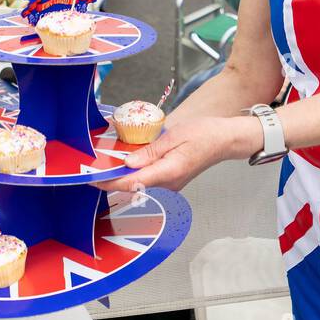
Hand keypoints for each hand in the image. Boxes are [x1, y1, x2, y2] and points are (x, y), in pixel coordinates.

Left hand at [98, 115, 250, 193]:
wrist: (225, 140)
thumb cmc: (204, 134)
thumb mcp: (175, 135)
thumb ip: (150, 151)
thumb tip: (128, 162)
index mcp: (169, 171)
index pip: (133, 182)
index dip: (111, 182)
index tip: (94, 179)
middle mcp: (169, 183)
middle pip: (135, 185)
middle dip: (114, 178)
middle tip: (95, 168)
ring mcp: (171, 184)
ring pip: (141, 183)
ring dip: (125, 175)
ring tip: (108, 163)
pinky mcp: (172, 180)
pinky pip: (150, 179)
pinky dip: (137, 172)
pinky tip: (129, 162)